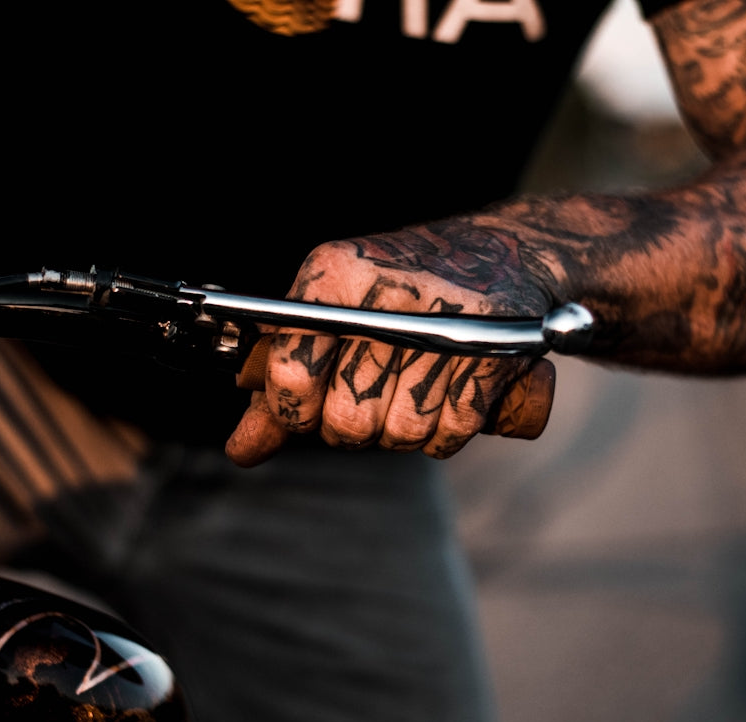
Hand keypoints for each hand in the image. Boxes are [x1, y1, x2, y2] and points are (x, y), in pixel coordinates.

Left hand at [225, 219, 560, 466]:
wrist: (504, 247)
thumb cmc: (402, 285)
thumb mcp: (336, 308)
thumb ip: (286, 376)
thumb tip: (241, 450)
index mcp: (336, 273)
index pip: (291, 371)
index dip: (293, 410)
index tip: (305, 408)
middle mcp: (390, 291)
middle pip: (347, 418)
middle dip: (351, 427)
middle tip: (365, 398)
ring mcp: (447, 322)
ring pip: (401, 433)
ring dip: (402, 431)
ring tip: (409, 392)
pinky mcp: (493, 351)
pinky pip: (450, 433)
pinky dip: (445, 434)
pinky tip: (445, 399)